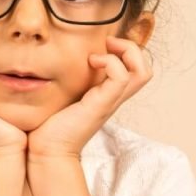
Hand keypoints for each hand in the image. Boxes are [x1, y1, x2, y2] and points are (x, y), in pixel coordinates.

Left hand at [27, 36, 151, 159]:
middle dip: (132, 48)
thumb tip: (54, 62)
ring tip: (101, 53)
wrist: (48, 150)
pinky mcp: (101, 104)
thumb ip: (71, 81)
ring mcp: (111, 101)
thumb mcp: (66, 96)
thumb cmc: (52, 126)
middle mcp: (115, 98)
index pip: (137, 70)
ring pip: (143, 72)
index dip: (127, 52)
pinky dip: (110, 61)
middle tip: (108, 45)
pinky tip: (91, 63)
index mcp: (109, 94)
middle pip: (147, 70)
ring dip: (126, 52)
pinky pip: (121, 77)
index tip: (102, 47)